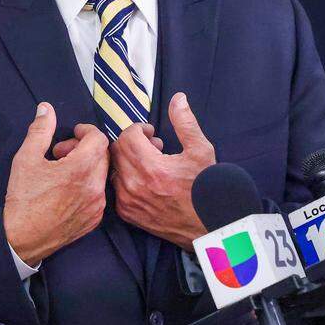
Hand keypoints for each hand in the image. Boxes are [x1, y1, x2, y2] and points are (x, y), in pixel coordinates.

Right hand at [3, 103, 108, 265]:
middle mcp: (95, 187)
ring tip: (63, 172)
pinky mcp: (95, 220)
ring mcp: (97, 205)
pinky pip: (99, 194)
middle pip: (103, 155)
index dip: (86, 131)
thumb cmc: (23, 198)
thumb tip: (46, 109)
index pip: (99, 139)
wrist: (22, 239)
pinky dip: (88, 185)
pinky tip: (67, 190)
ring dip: (87, 167)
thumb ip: (40, 130)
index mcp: (80, 169)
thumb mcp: (25, 159)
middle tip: (62, 153)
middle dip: (85, 148)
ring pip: (101, 175)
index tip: (73, 133)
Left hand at [109, 92, 214, 248]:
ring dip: (128, 161)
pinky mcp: (127, 213)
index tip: (151, 134)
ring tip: (150, 164)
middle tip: (151, 147)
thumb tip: (177, 98)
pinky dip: (126, 179)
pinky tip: (145, 181)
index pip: (127, 136)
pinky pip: (116, 187)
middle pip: (116, 151)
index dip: (138, 130)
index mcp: (151, 168)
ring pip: (114, 168)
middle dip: (131, 143)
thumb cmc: (208, 188)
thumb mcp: (201, 151)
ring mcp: (128, 201)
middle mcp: (134, 185)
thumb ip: (185, 123)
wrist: (210, 226)